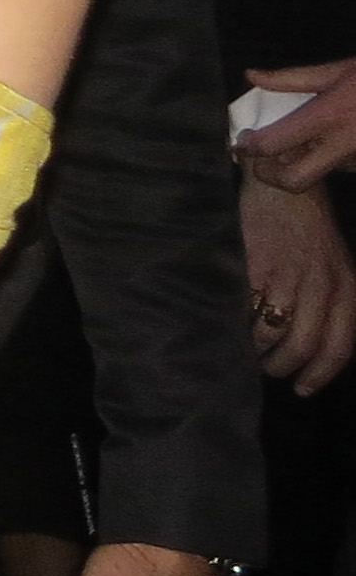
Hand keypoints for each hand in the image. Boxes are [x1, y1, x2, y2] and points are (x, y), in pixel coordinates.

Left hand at [243, 59, 355, 193]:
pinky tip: (329, 140)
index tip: (241, 142)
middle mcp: (345, 144)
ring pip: (319, 173)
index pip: (273, 143)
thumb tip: (252, 76)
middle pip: (295, 180)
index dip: (248, 146)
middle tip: (258, 162)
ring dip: (300, 163)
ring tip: (297, 142)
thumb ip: (291, 78)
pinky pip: (342, 167)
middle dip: (269, 176)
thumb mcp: (338, 70)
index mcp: (329, 116)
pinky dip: (328, 157)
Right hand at [244, 175, 355, 392]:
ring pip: (273, 334)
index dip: (321, 375)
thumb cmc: (306, 230)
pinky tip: (232, 323)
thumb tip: (312, 349)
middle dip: (283, 366)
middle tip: (269, 370)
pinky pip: (247, 311)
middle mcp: (324, 286)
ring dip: (256, 349)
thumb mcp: (335, 266)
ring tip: (246, 347)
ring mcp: (290, 277)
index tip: (303, 389)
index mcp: (347, 288)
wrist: (282, 187)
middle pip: (306, 347)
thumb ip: (330, 304)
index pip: (340, 347)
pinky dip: (237, 325)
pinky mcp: (258, 268)